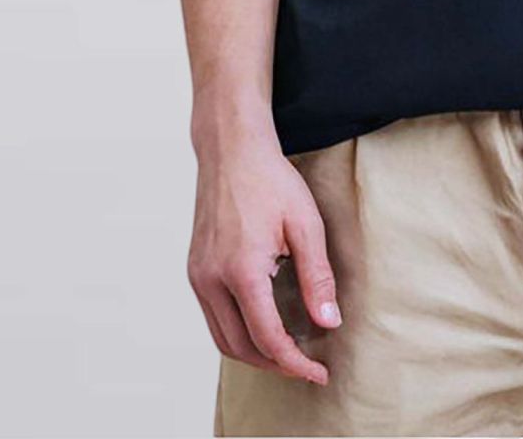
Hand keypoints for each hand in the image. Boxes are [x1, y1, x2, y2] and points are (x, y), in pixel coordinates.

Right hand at [187, 126, 341, 384]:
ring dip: (253, 352)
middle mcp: (211, 279)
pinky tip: (262, 324)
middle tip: (306, 366)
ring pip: (222, 338)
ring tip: (286, 352)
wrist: (231, 149)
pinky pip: (213, 317)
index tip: (319, 372)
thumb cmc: (270, 180)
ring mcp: (198, 275)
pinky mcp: (195, 269)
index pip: (268, 338)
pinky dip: (237, 332)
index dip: (295, 363)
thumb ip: (317, 276)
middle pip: (240, 347)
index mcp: (241, 271)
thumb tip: (328, 322)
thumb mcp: (305, 224)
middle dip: (274, 364)